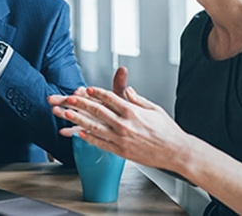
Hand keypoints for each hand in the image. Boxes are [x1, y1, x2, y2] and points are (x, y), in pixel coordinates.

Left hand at [47, 83, 191, 170]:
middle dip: (81, 103)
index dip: (96, 93)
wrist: (175, 152)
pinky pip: (101, 143)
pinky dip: (89, 138)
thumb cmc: (167, 130)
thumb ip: (137, 99)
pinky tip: (79, 133)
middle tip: (68, 98)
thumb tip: (127, 90)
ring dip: (79, 120)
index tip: (86, 89)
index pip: (110, 98)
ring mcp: (121, 139)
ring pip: (95, 127)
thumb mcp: (154, 109)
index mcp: (133, 111)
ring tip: (66, 114)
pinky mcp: (121, 151)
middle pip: (98, 111)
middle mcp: (125, 124)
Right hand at [54, 68, 128, 135]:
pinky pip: (76, 130)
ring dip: (62, 113)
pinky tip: (62, 132)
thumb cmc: (121, 109)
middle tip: (52, 99)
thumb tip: (122, 69)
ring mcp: (86, 117)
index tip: (78, 91)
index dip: (81, 92)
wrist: (124, 125)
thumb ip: (119, 84)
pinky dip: (69, 131)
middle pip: (73, 102)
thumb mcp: (120, 96)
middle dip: (62, 100)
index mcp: (94, 97)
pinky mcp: (86, 128)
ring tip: (54, 110)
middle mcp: (88, 106)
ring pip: (72, 115)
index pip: (85, 93)